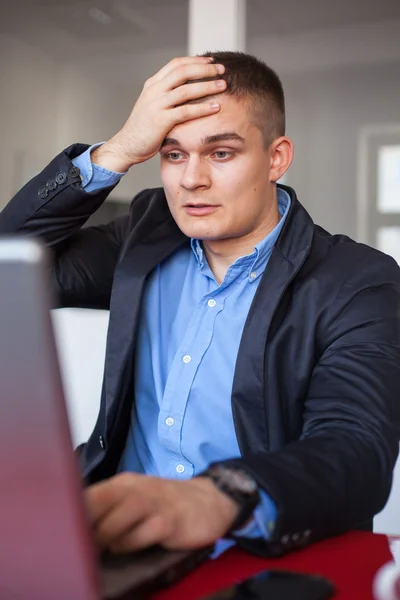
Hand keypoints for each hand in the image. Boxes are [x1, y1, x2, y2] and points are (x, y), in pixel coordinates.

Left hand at [84, 473, 238, 553]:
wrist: (208, 500)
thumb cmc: (165, 504)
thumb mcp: (136, 498)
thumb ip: (110, 509)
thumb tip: (77, 530)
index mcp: (122, 484)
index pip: (88, 494)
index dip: (72, 514)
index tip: (63, 532)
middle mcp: (134, 489)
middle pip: (97, 503)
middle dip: (83, 528)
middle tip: (78, 547)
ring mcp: (152, 504)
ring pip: (115, 521)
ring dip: (104, 540)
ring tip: (101, 551)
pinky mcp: (168, 522)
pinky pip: (140, 536)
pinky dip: (129, 546)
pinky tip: (127, 549)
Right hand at [92, 56, 226, 171]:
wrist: (127, 146)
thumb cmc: (143, 129)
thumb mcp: (153, 106)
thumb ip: (167, 96)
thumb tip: (187, 90)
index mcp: (153, 84)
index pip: (176, 64)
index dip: (195, 61)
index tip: (211, 61)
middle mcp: (154, 91)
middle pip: (183, 71)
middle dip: (205, 69)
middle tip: (222, 70)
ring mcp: (156, 104)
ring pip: (186, 89)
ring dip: (207, 86)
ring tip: (223, 85)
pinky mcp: (161, 120)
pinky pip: (186, 111)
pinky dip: (203, 108)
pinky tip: (216, 107)